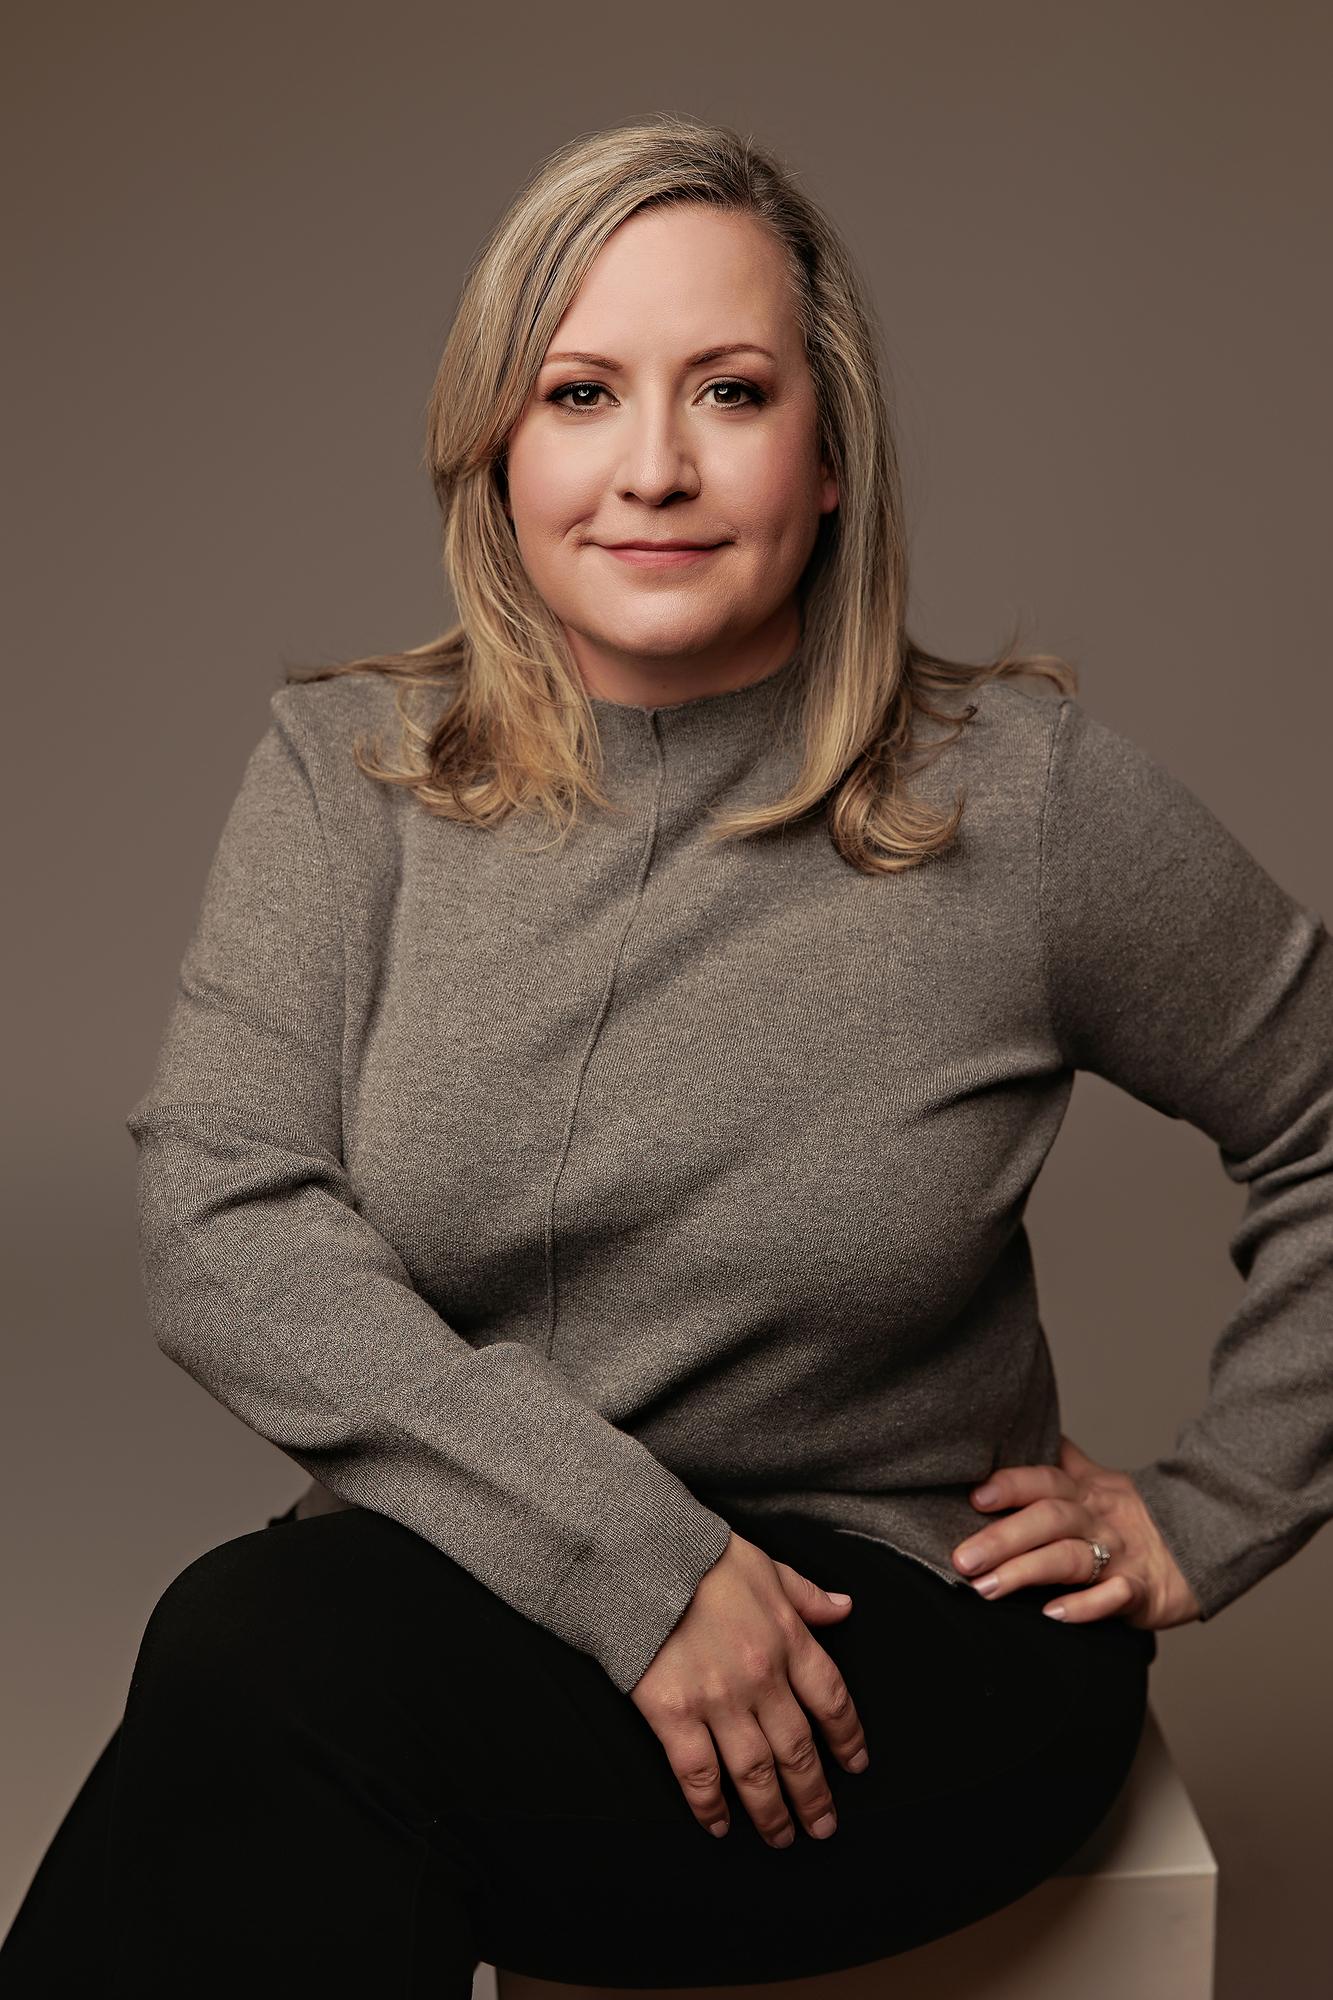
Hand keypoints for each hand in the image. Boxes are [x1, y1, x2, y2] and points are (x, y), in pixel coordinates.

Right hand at [628, 1530, 870, 1846]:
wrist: (638, 1556)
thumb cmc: (701, 1557)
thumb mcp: (766, 1566)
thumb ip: (807, 1595)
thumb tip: (844, 1609)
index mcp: (788, 1639)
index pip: (832, 1700)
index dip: (848, 1737)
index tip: (856, 1764)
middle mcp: (761, 1678)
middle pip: (798, 1750)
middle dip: (814, 1795)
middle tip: (823, 1827)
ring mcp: (718, 1701)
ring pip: (755, 1772)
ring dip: (772, 1812)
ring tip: (782, 1838)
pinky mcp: (673, 1715)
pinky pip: (699, 1774)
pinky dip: (711, 1806)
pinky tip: (720, 1825)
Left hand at [950, 1434, 1203, 1629]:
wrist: (1207, 1540)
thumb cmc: (1136, 1515)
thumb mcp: (1099, 1480)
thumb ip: (1061, 1463)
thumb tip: (1026, 1432)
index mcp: (1085, 1491)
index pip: (1044, 1480)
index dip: (1010, 1485)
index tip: (975, 1497)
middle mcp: (1098, 1519)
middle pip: (1048, 1520)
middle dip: (1002, 1538)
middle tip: (963, 1560)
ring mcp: (1121, 1554)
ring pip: (1071, 1558)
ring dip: (1027, 1572)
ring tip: (988, 1589)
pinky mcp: (1143, 1591)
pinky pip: (1114, 1597)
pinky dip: (1084, 1606)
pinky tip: (1053, 1614)